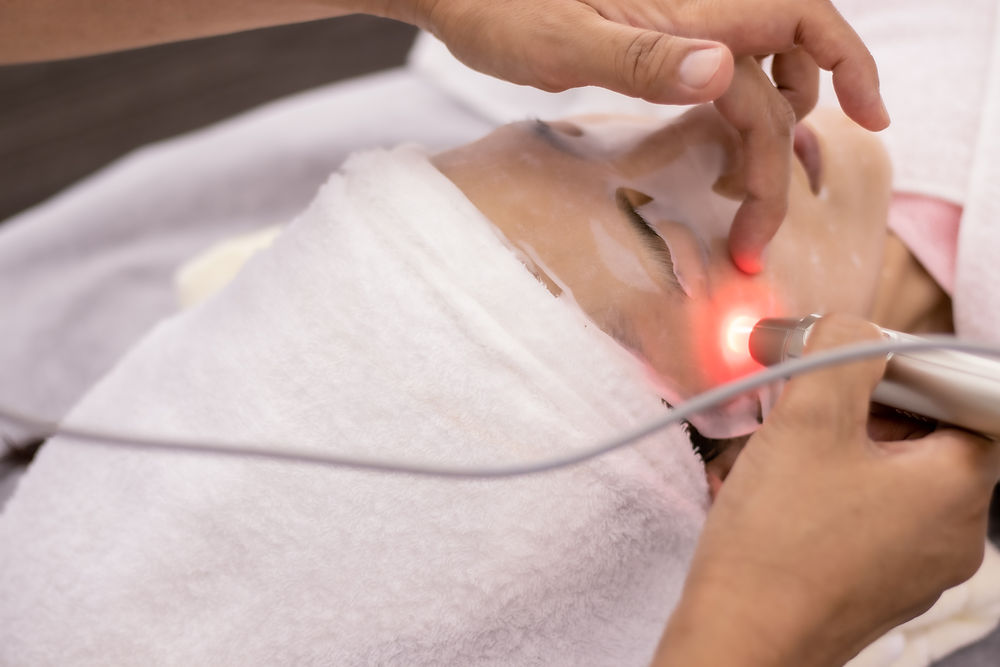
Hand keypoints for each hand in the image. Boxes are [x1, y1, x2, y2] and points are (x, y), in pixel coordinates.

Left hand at [411, 0, 888, 273]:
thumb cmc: (501, 6)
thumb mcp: (564, 40)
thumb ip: (642, 57)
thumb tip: (723, 73)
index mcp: (691, 4)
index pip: (803, 21)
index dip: (851, 63)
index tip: (875, 118)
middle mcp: (698, 13)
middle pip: (780, 75)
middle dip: (781, 154)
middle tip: (758, 231)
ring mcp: (678, 29)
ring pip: (756, 83)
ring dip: (763, 141)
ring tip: (743, 201)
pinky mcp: (658, 44)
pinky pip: (720, 83)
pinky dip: (734, 124)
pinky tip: (719, 155)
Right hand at [654, 315, 999, 665]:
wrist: (740, 637)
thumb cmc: (778, 542)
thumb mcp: (808, 421)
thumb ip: (840, 352)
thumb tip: (851, 326)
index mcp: (957, 488)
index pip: (968, 397)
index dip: (912, 369)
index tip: (859, 365)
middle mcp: (955, 532)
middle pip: (928, 433)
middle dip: (866, 405)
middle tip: (811, 401)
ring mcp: (919, 565)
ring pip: (893, 474)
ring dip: (843, 445)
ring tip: (787, 449)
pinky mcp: (880, 583)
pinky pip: (871, 514)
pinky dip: (834, 488)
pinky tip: (785, 490)